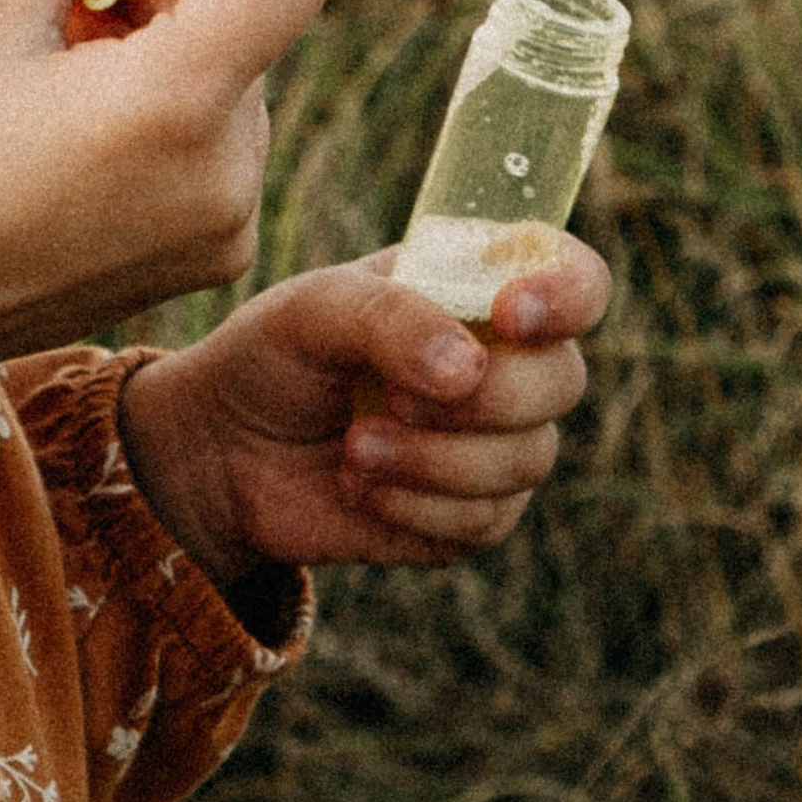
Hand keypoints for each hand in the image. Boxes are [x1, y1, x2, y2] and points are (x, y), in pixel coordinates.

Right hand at [0, 0, 327, 464]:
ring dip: (164, 65)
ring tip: (60, 98)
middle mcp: (228, 172)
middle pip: (250, 27)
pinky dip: (168, 127)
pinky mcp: (220, 258)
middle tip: (66, 28)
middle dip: (168, 5)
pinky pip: (222, 150)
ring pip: (235, 85)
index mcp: (179, 103)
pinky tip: (80, 150)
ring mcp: (231, 225)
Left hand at [117, 238, 610, 588]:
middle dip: (485, 397)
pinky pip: (488, 521)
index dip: (567, 294)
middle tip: (394, 397)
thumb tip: (469, 371)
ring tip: (355, 447)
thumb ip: (389, 319)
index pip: (576, 280)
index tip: (512, 315)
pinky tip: (360, 487)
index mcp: (478, 290)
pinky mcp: (472, 515)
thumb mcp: (313, 310)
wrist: (225, 452)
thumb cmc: (275, 357)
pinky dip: (418, 508)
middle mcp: (504, 363)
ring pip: (529, 459)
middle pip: (563, 379)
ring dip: (435, 459)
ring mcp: (495, 443)